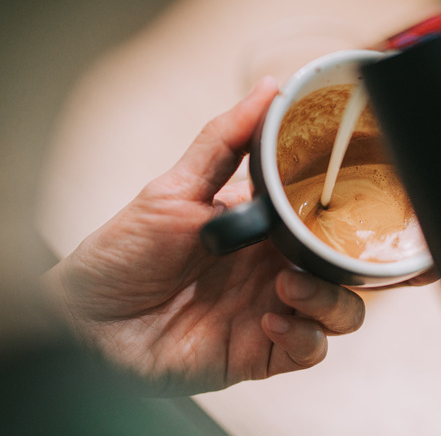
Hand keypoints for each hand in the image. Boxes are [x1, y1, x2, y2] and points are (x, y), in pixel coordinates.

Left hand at [44, 76, 365, 395]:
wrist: (87, 324)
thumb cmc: (122, 254)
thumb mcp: (174, 190)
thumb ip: (225, 142)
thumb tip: (269, 88)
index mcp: (260, 227)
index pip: (322, 216)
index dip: (345, 209)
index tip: (353, 195)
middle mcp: (271, 268)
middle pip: (342, 265)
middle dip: (349, 260)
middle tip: (325, 250)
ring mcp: (270, 309)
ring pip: (341, 310)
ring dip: (329, 299)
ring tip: (287, 286)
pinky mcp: (261, 352)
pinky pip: (310, 349)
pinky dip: (304, 335)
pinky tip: (270, 320)